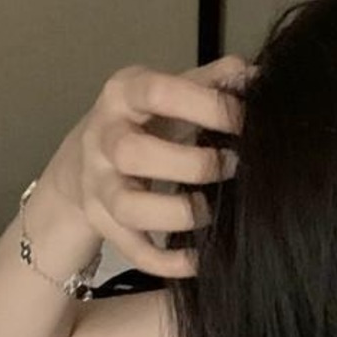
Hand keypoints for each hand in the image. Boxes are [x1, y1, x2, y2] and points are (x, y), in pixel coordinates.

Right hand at [52, 56, 249, 279]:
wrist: (83, 163)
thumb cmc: (142, 123)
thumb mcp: (168, 92)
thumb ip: (209, 82)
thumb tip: (253, 75)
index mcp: (123, 95)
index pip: (157, 93)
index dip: (203, 106)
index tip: (241, 120)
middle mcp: (104, 139)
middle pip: (133, 153)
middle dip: (190, 165)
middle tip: (230, 167)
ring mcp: (99, 185)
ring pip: (128, 206)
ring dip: (176, 214)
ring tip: (210, 211)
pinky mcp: (103, 223)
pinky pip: (132, 250)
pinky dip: (166, 261)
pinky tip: (197, 259)